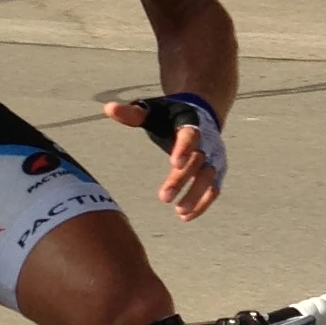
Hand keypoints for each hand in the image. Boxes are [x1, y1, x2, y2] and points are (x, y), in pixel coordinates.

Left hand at [103, 89, 224, 219]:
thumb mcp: (151, 111)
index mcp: (191, 123)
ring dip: (196, 195)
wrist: (201, 112)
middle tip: (163, 198)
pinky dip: (203, 203)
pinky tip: (185, 216)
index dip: (184, 148)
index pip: (191, 135)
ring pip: (210, 178)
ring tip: (179, 211)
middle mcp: (208, 140)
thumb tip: (108, 108)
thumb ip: (132, 113)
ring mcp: (215, 156)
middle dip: (182, 180)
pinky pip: (214, 188)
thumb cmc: (170, 114)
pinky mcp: (217, 170)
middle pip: (199, 161)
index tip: (173, 163)